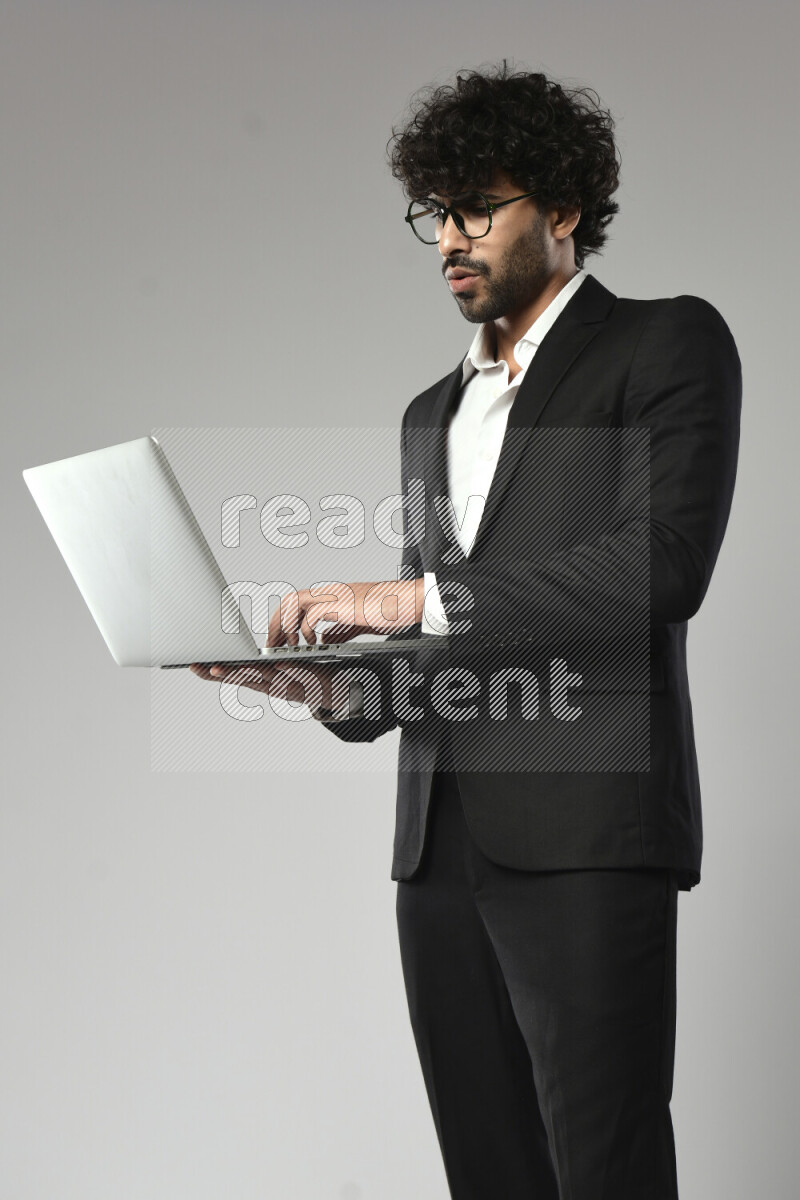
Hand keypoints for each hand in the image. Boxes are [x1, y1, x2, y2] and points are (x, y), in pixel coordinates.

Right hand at [189, 660, 337, 708]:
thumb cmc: (300, 678)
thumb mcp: (272, 673)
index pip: (232, 677)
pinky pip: (295, 673)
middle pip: (243, 678)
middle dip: (223, 673)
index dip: (212, 673)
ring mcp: (289, 683)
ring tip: (230, 668)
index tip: (193, 666)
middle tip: (204, 667)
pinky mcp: (308, 678)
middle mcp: (271, 685)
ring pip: (265, 677)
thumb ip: (254, 666)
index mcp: (261, 682)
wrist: (333, 691)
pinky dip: (285, 670)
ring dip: (247, 673)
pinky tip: (275, 664)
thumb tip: (236, 654)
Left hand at [267, 579, 423, 646]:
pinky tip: (313, 644)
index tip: (278, 640)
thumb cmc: (390, 610)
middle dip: (276, 623)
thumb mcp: (357, 623)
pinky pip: (314, 616)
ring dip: (287, 625)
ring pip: (294, 603)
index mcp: (331, 596)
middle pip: (289, 601)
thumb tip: (324, 639)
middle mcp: (329, 592)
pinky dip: (309, 632)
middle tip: (272, 644)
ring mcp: (334, 596)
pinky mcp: (342, 604)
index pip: (296, 603)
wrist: (408, 602)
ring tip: (287, 645)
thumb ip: (339, 629)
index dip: (283, 621)